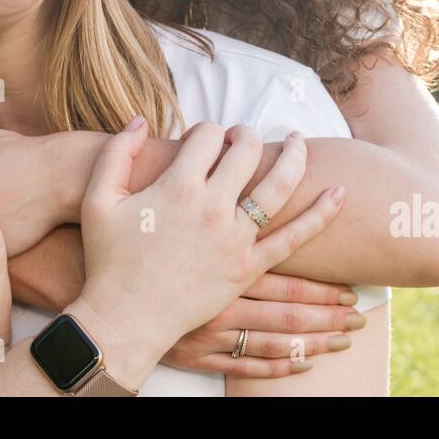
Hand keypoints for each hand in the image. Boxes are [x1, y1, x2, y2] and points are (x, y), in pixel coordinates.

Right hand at [72, 119, 346, 380]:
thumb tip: (141, 120)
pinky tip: (339, 195)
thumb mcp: (99, 199)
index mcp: (177, 185)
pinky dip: (320, 216)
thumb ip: (117, 152)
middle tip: (247, 136)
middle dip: (248, 135)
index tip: (204, 138)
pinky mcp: (248, 268)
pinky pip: (294, 239)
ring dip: (294, 159)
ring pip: (278, 187)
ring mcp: (235, 239)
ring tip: (300, 143)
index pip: (207, 136)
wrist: (122, 318)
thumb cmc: (108, 258)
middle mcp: (212, 207)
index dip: (207, 130)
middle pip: (246, 152)